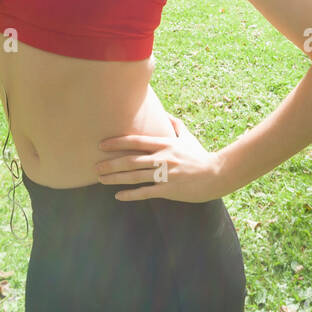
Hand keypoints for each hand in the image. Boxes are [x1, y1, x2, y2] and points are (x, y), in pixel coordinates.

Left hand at [97, 114, 226, 202]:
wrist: (217, 174)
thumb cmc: (200, 155)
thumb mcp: (187, 137)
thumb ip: (175, 125)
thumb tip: (165, 115)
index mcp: (165, 144)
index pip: (136, 141)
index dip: (117, 142)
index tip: (101, 144)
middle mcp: (162, 158)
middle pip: (131, 160)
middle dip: (110, 163)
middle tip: (95, 166)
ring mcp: (165, 174)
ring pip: (134, 176)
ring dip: (115, 178)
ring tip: (100, 179)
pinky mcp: (169, 190)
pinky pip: (145, 192)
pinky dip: (130, 194)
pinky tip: (118, 196)